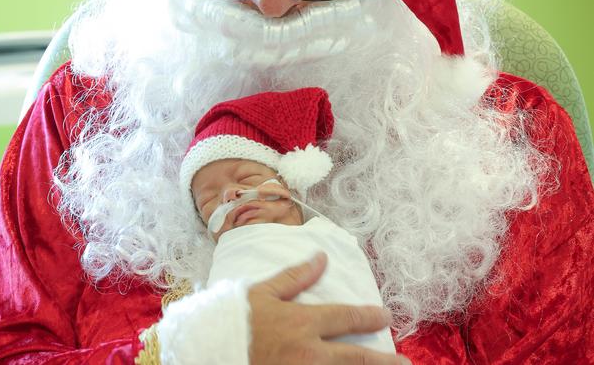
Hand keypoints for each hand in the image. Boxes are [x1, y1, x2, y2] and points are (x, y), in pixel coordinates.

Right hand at [248, 252, 410, 364]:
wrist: (207, 351)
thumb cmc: (234, 320)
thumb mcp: (263, 292)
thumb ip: (296, 277)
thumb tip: (322, 258)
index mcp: (303, 323)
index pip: (348, 317)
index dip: (371, 316)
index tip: (386, 316)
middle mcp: (310, 353)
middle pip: (358, 358)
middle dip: (385, 361)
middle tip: (404, 364)